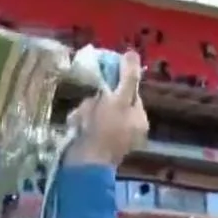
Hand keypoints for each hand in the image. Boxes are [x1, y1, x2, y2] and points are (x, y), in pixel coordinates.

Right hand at [62, 51, 146, 167]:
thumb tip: (133, 53)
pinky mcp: (95, 145)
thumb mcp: (120, 99)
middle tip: (91, 106)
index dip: (116, 84)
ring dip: (86, 109)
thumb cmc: (105, 130)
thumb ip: (128, 77)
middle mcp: (130, 130)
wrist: (84, 163)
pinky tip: (77, 126)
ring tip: (82, 119)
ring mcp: (112, 139)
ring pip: (96, 111)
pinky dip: (79, 121)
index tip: (103, 83)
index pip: (130, 92)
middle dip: (98, 100)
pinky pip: (86, 124)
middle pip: (112, 101)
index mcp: (140, 120)